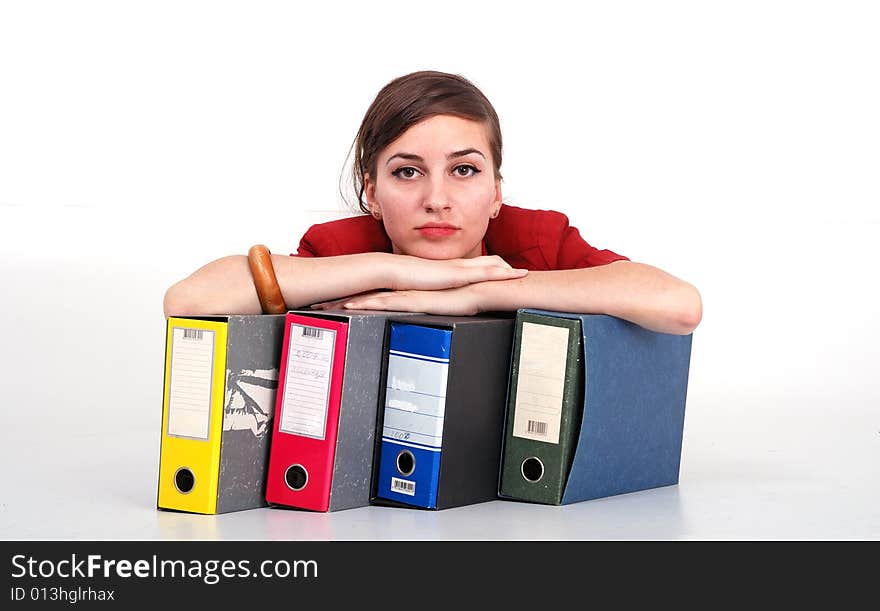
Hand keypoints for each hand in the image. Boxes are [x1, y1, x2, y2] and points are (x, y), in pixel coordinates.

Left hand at [311, 285, 481, 315]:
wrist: (486, 289)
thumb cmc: (472, 296)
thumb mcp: (448, 305)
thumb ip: (434, 308)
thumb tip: (425, 316)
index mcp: (409, 292)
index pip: (376, 294)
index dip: (354, 297)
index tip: (335, 303)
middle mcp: (404, 289)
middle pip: (366, 294)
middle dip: (340, 299)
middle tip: (316, 305)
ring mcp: (408, 292)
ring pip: (369, 298)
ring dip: (346, 302)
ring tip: (322, 308)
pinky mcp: (415, 298)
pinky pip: (385, 302)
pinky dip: (366, 304)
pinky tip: (349, 307)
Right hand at [389, 254, 526, 290]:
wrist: (395, 272)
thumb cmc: (404, 280)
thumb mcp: (422, 287)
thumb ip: (430, 291)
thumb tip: (432, 299)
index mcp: (450, 269)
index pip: (475, 266)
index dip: (490, 268)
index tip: (504, 273)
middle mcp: (457, 266)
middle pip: (488, 262)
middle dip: (505, 268)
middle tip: (522, 273)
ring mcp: (460, 268)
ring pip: (491, 265)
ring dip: (508, 270)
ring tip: (525, 274)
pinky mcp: (459, 273)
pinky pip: (487, 272)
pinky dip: (502, 273)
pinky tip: (515, 275)